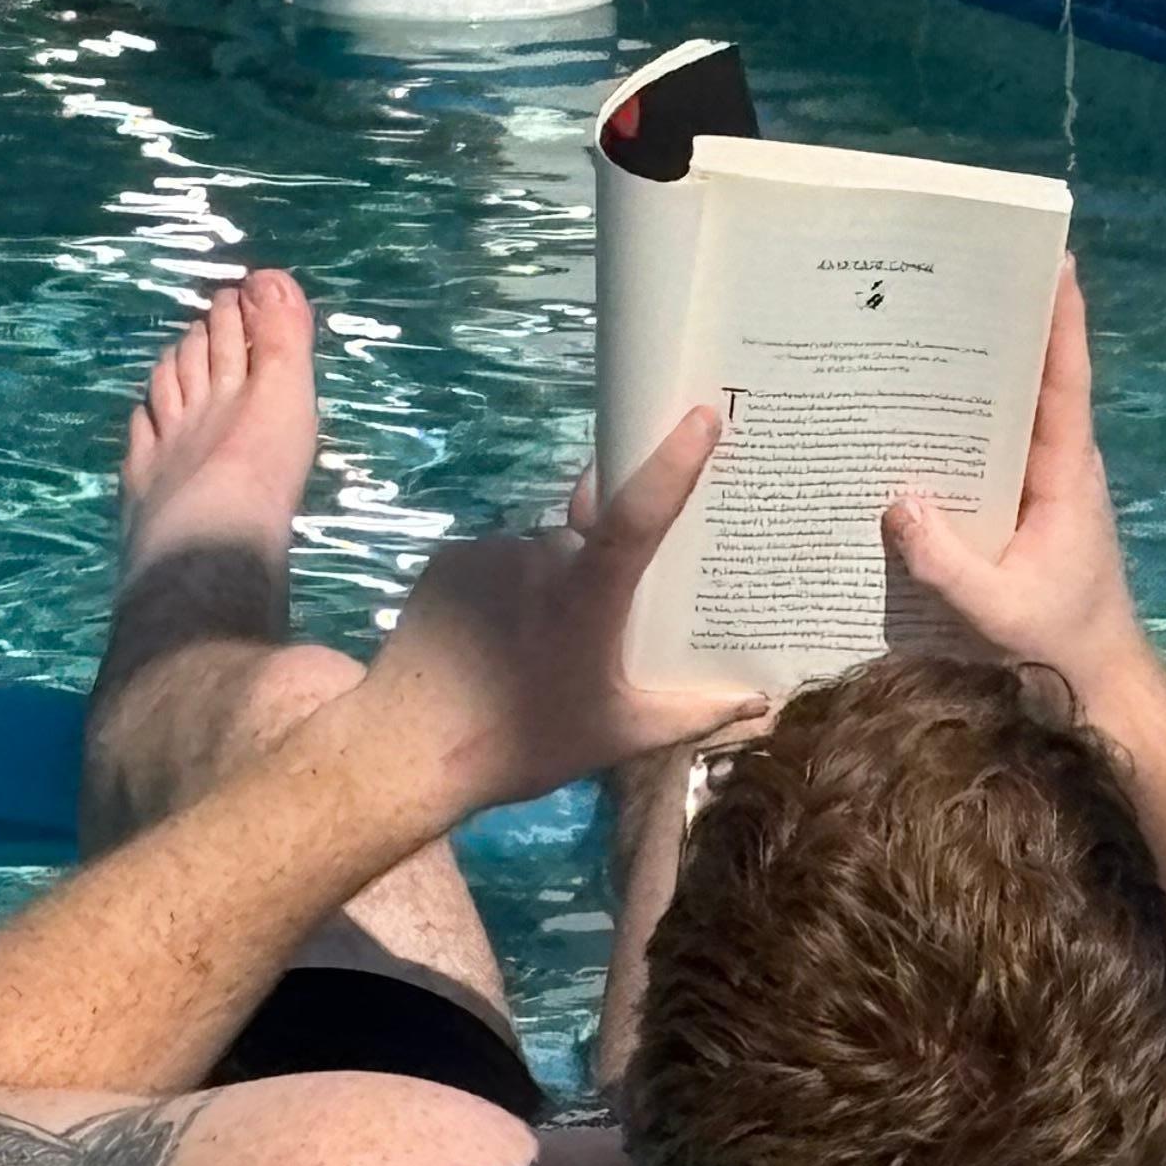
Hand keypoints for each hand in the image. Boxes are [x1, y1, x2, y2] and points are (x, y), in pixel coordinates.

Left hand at [372, 406, 763, 811]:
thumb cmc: (524, 744)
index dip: (671, 463)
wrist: (407, 747)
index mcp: (587, 595)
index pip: (638, 514)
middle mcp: (540, 556)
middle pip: (590, 539)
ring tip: (537, 649)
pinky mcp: (450, 557)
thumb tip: (758, 701)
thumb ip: (692, 712)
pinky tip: (499, 638)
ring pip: (543, 551)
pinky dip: (509, 589)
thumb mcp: (618, 736)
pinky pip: (499, 560)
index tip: (699, 417)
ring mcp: (490, 550)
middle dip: (601, 571)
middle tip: (596, 634)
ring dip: (552, 585)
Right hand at [881, 262, 1161, 724]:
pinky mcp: (1019, 512)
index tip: (1053, 261)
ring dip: (969, 379)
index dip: (1062, 321)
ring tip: (914, 331)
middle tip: (951, 277)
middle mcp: (1057, 468)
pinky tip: (906, 422)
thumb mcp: (997, 609)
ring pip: (1004, 418)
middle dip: (998, 328)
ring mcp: (1039, 488)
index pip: (1066, 381)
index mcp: (1067, 474)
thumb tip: (895, 500)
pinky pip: (985, 458)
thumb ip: (946, 561)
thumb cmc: (1061, 645)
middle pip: (1029, 381)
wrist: (1098, 685)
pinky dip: (954, 434)